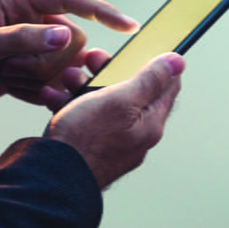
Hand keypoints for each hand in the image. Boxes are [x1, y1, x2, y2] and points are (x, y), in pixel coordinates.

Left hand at [0, 0, 136, 119]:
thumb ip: (22, 39)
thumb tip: (64, 34)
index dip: (101, 9)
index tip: (129, 27)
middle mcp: (26, 14)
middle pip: (71, 35)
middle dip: (49, 60)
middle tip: (13, 71)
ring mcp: (29, 40)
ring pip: (64, 60)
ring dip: (40, 76)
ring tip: (7, 79)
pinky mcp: (28, 64)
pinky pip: (53, 78)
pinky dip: (36, 89)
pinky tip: (10, 88)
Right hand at [44, 53, 183, 189]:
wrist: (51, 179)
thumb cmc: (86, 141)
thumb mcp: (120, 100)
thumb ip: (149, 80)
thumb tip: (178, 62)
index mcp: (150, 123)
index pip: (166, 85)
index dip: (154, 62)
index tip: (136, 48)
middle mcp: (136, 134)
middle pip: (130, 91)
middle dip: (109, 70)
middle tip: (91, 58)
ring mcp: (112, 143)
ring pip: (103, 103)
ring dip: (84, 84)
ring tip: (67, 77)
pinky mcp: (90, 148)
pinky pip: (84, 119)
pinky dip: (69, 104)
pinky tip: (52, 96)